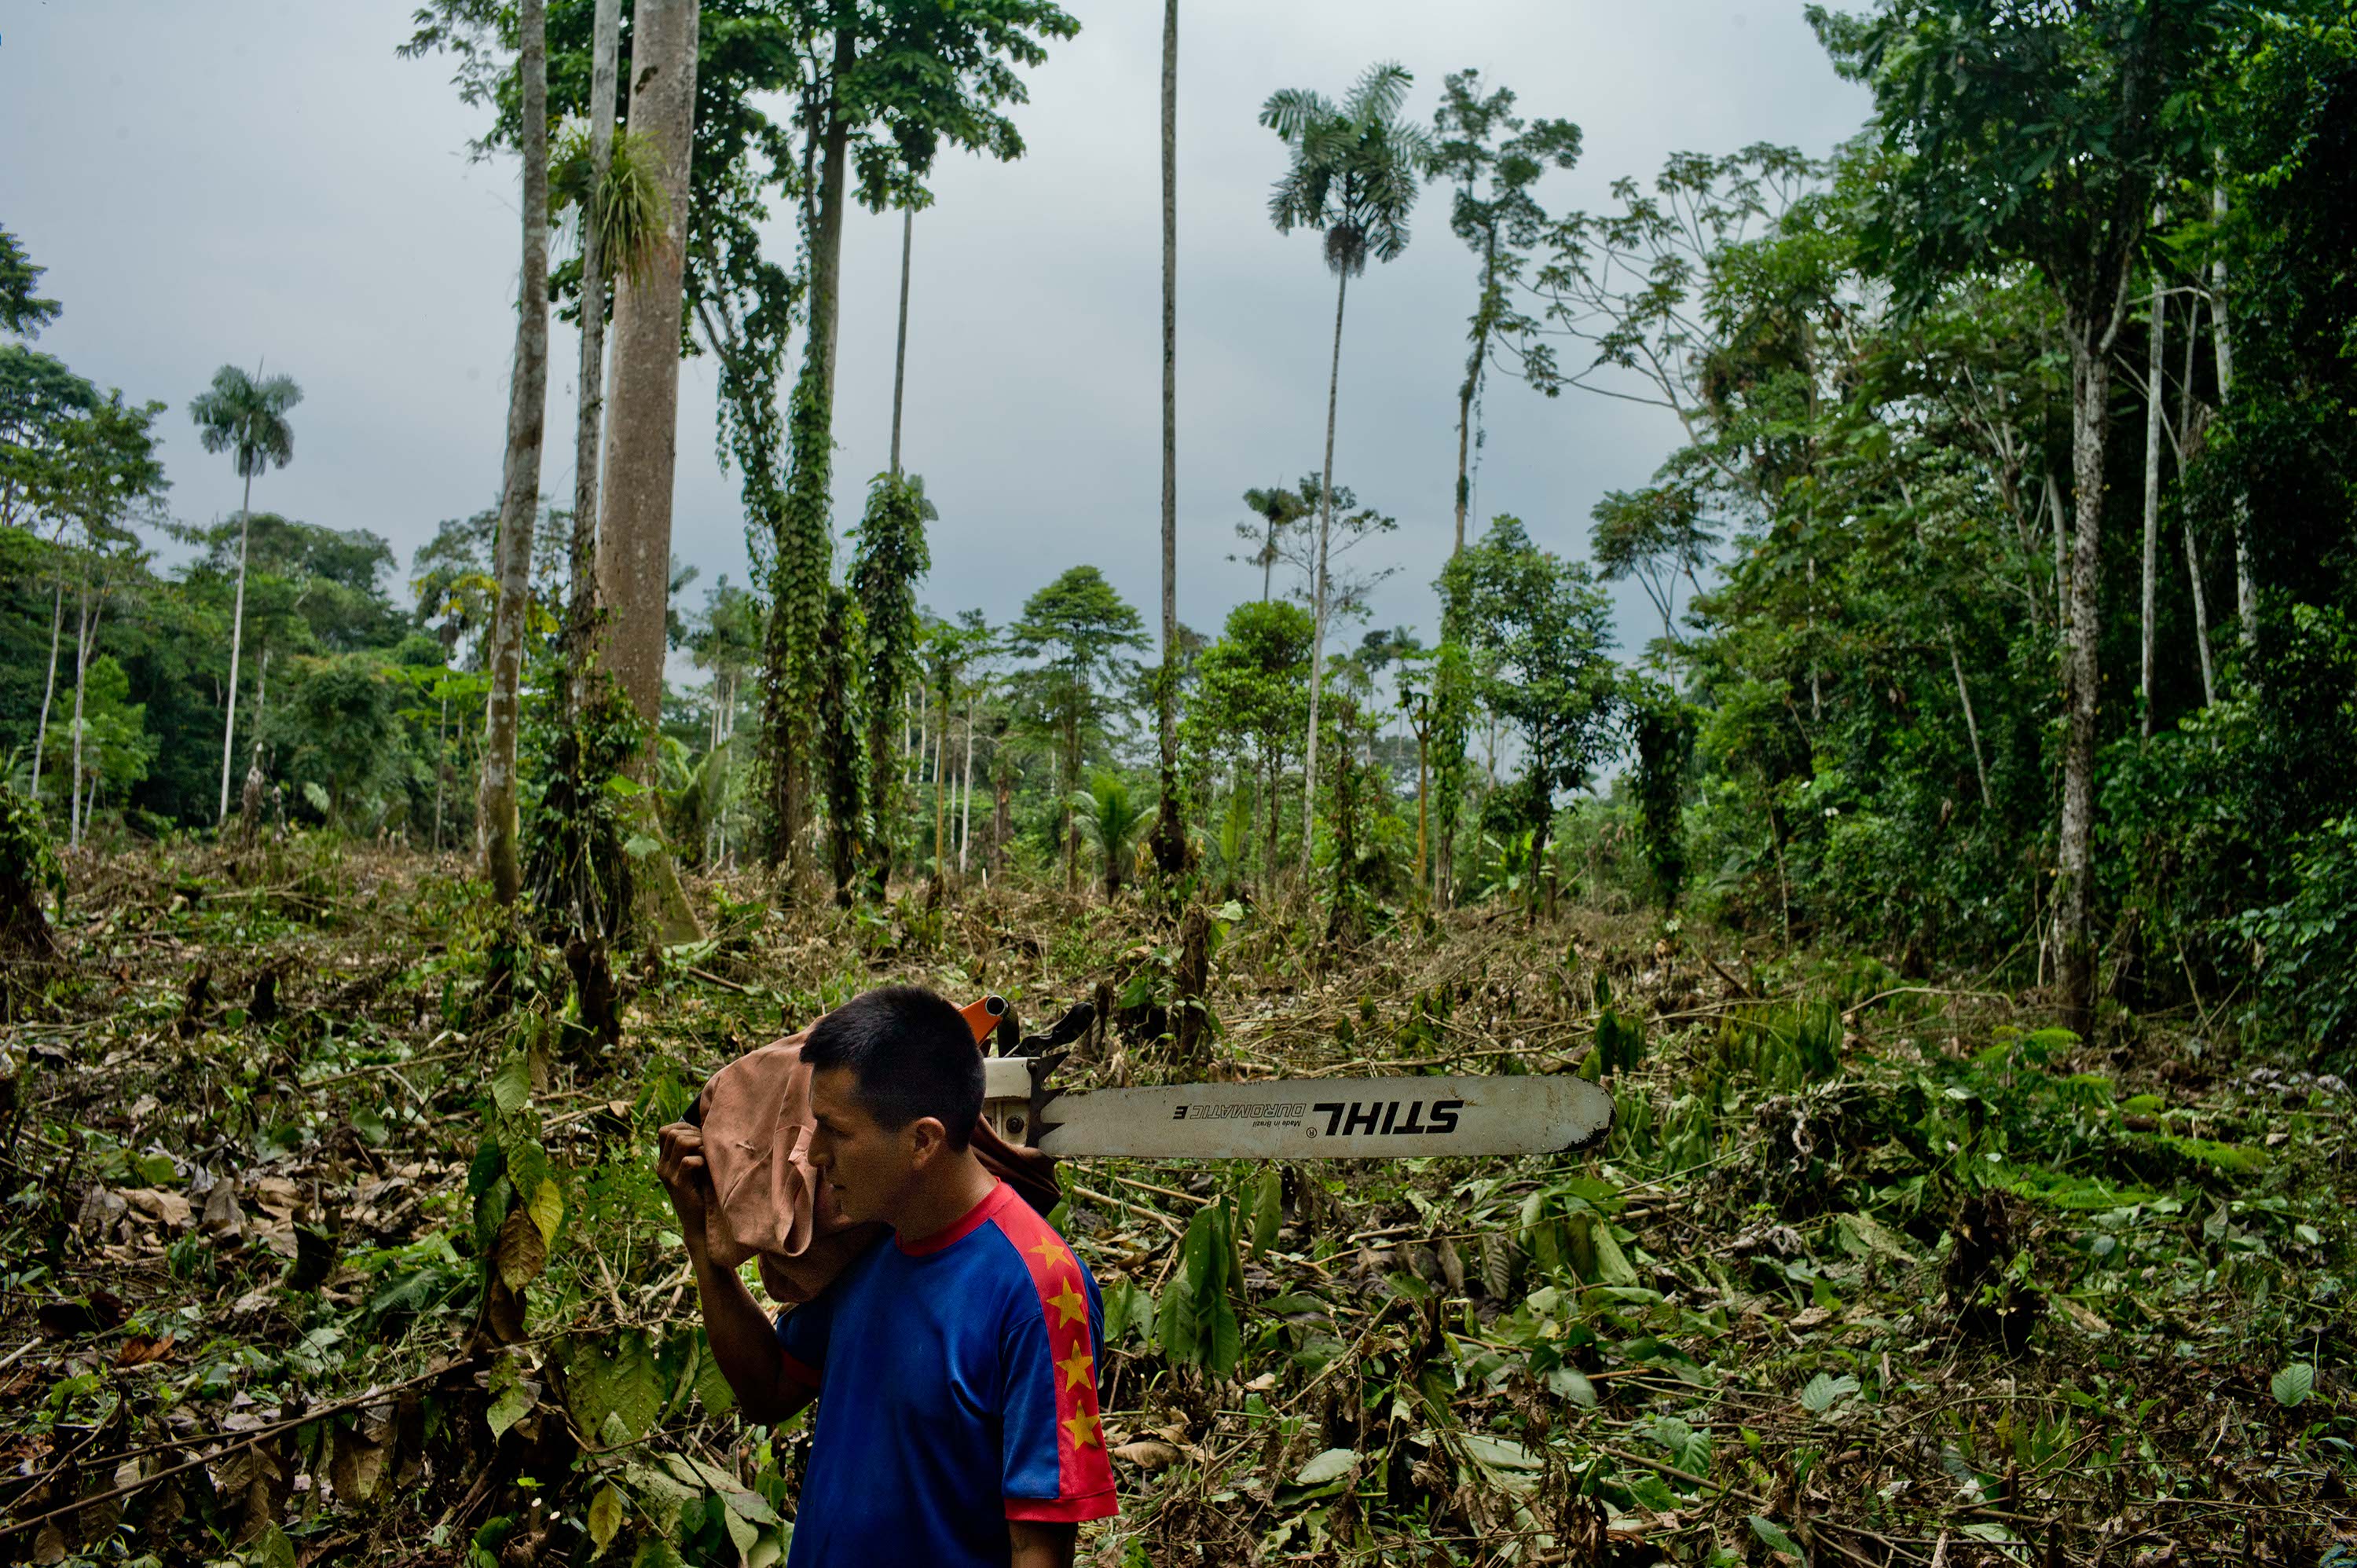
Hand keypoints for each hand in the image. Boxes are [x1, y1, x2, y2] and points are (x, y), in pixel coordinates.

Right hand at [656, 1122, 712, 1240]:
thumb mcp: (695, 1168)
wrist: (698, 1223)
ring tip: (708, 1155)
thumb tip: (707, 1127)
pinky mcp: (679, 1185)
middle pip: (673, 1132)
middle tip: (706, 1148)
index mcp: (663, 1161)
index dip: (684, 1127)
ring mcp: (669, 1175)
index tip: (699, 1137)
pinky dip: (701, 1159)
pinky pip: (688, 1161)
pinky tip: (707, 1167)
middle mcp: (662, 1167)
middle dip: (694, 1133)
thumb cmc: (702, 1192)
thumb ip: (694, 1150)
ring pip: (681, 1141)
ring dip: (699, 1143)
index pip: (665, 1130)